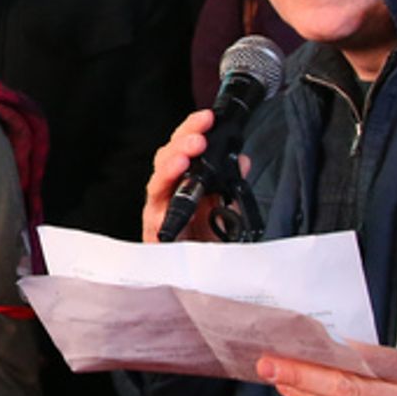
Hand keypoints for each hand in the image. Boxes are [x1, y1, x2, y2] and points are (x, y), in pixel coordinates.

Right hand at [144, 108, 243, 242]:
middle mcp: (168, 191)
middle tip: (199, 139)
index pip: (184, 145)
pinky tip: (169, 204)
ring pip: (157, 183)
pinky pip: (155, 220)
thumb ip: (232, 184)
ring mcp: (158, 212)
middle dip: (181, 144)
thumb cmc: (208, 239)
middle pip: (166, 158)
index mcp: (184, 178)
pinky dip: (162, 211)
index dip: (192, 129)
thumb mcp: (227, 207)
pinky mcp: (154, 236)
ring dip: (170, 169)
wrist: (203, 277)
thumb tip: (242, 161)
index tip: (207, 118)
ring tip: (183, 160)